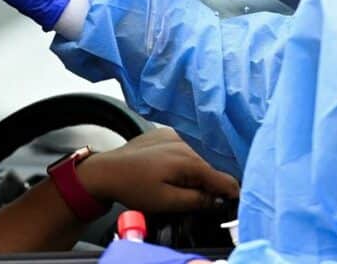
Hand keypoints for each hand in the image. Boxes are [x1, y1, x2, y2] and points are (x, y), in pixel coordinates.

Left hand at [79, 129, 239, 212]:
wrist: (106, 170)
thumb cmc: (133, 186)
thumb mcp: (168, 202)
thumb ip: (198, 201)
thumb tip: (219, 200)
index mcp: (191, 161)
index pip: (225, 179)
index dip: (229, 194)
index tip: (227, 203)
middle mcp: (187, 143)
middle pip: (211, 167)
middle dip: (208, 184)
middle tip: (193, 197)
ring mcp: (176, 135)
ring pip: (198, 157)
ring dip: (194, 171)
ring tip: (175, 183)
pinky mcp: (165, 133)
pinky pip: (184, 148)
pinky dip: (182, 160)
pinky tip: (167, 170)